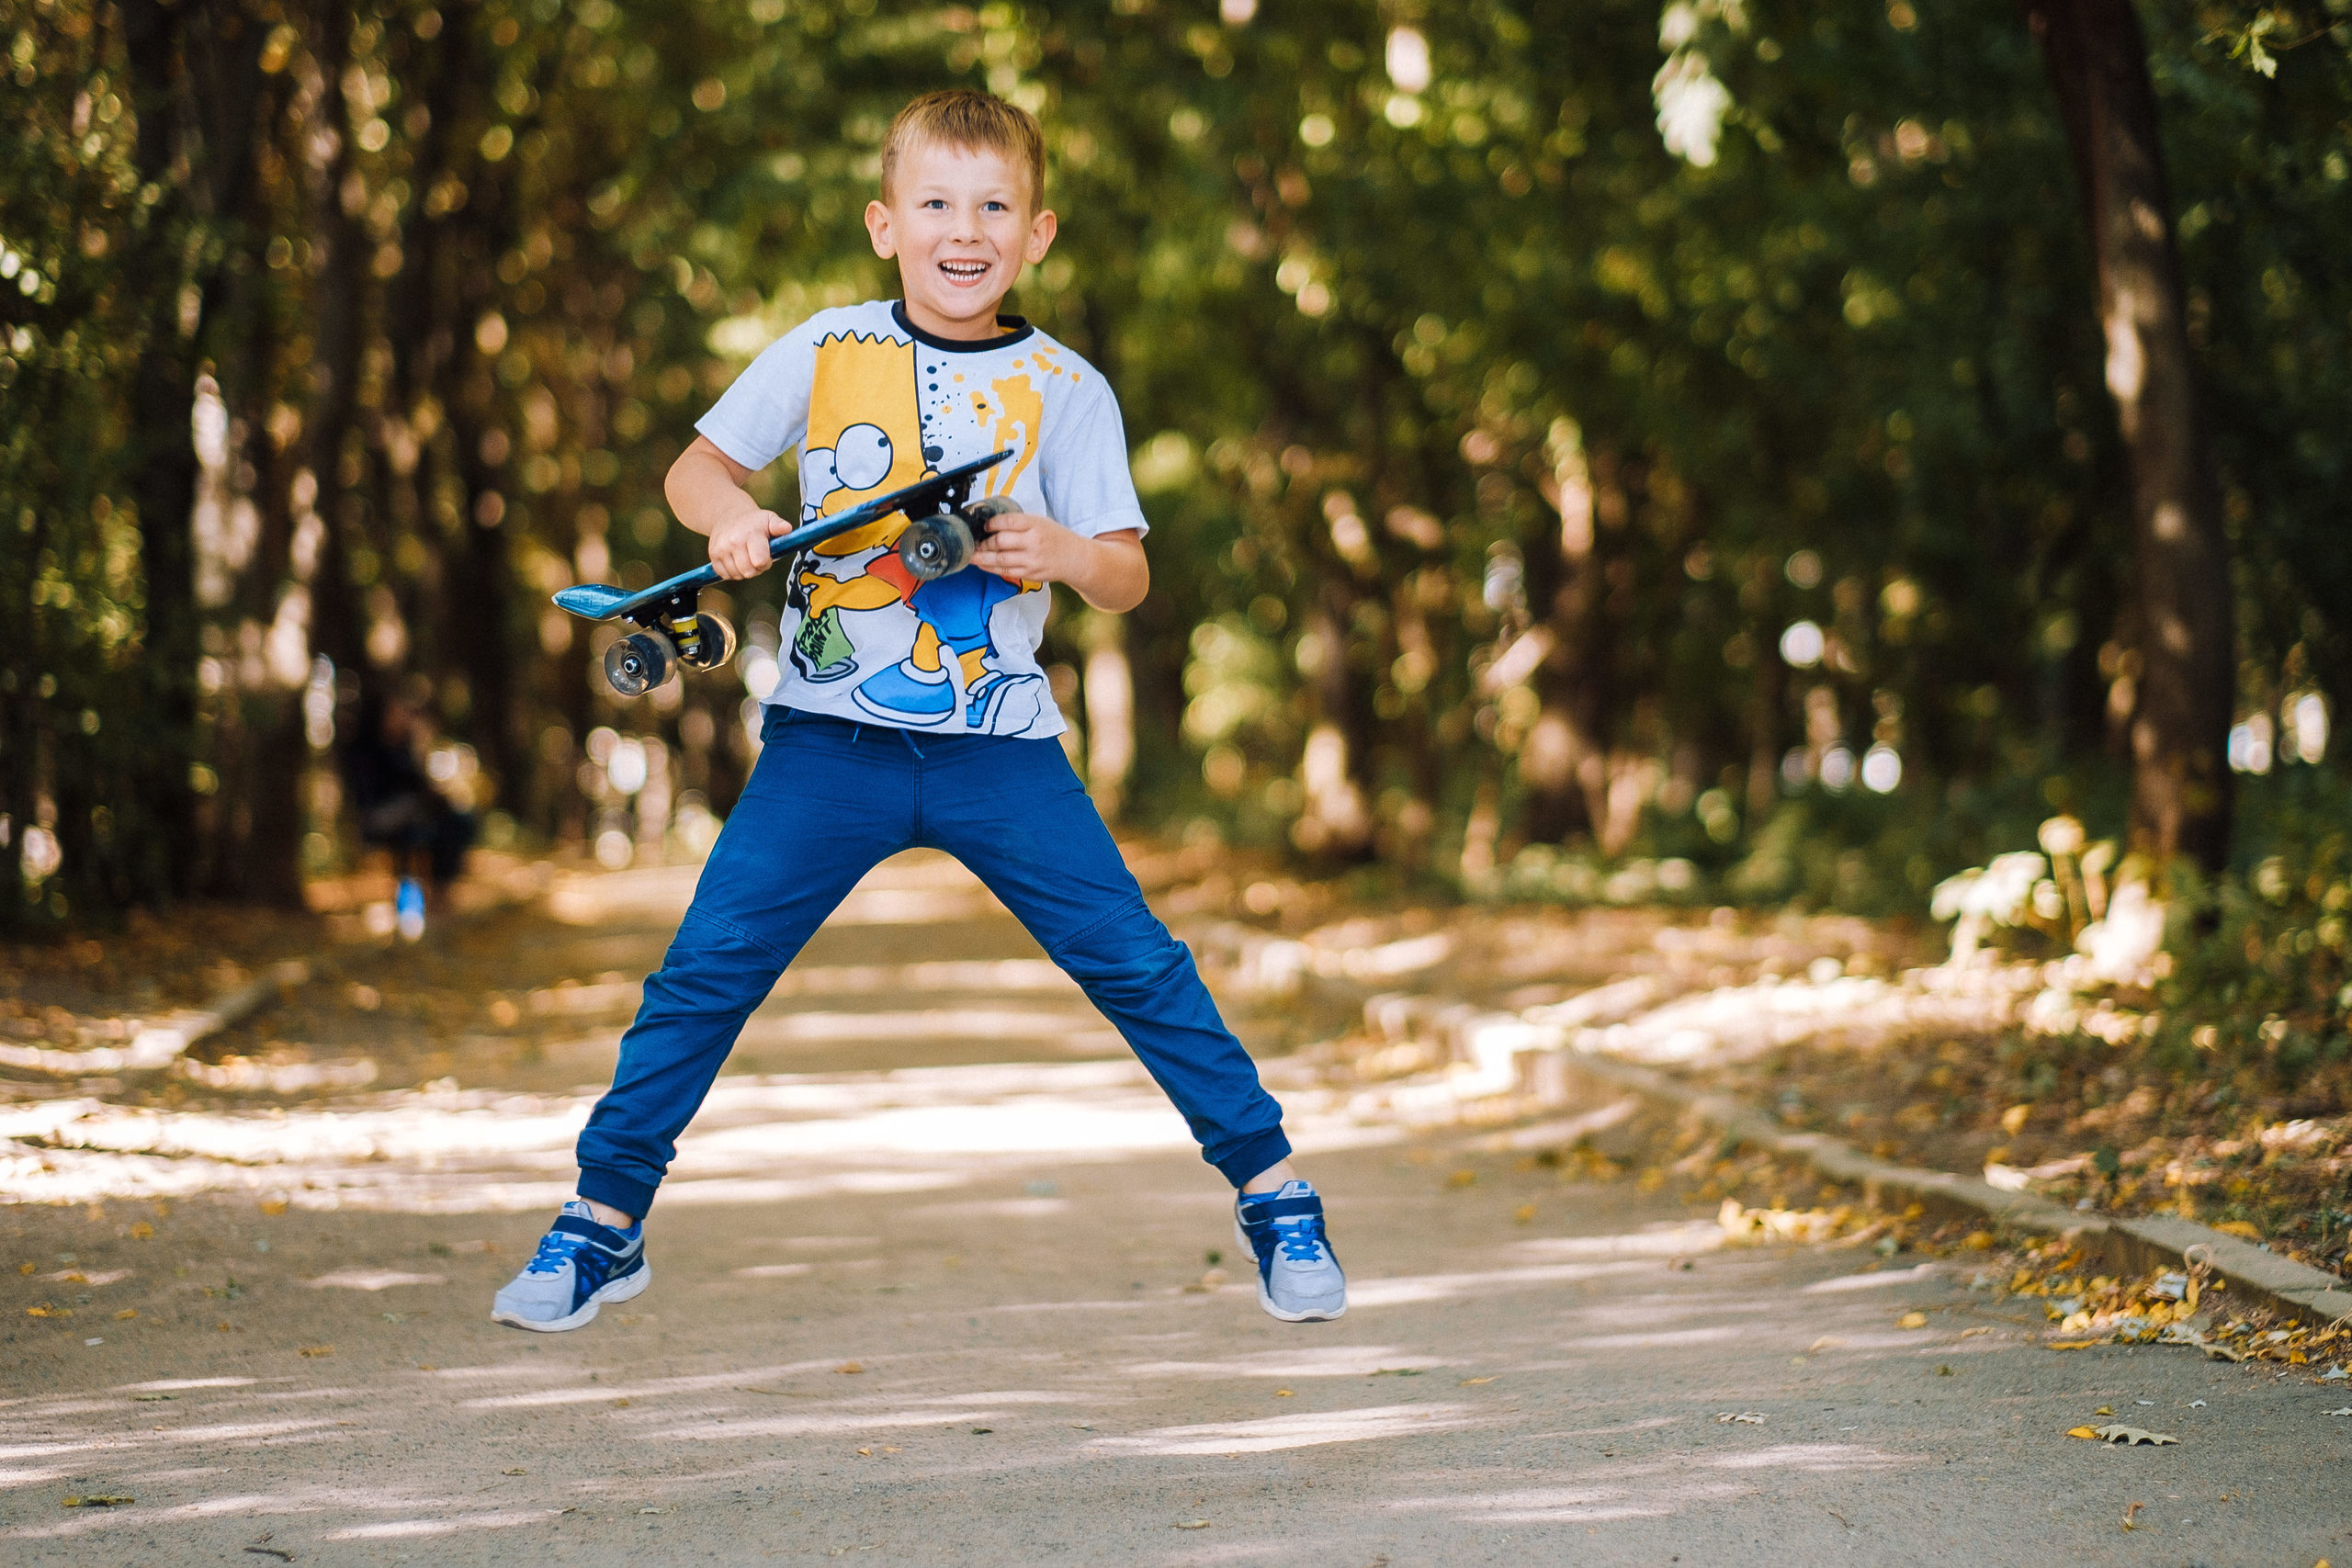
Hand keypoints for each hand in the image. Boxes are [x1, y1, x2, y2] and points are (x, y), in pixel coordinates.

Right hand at [708, 509, 791, 579]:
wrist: (729, 515)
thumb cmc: (755, 522)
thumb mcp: (769, 519)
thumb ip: (779, 526)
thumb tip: (787, 528)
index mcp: (751, 534)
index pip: (759, 561)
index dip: (765, 563)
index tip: (766, 556)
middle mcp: (734, 541)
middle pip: (748, 571)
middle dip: (756, 569)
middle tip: (756, 557)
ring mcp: (721, 549)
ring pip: (737, 575)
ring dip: (744, 571)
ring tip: (746, 556)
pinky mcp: (713, 555)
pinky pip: (724, 575)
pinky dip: (732, 571)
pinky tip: (736, 559)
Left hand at [967, 510, 1083, 583]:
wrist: (1075, 559)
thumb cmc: (1057, 538)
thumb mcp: (1040, 522)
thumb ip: (1019, 522)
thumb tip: (993, 524)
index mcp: (1035, 525)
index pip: (1007, 522)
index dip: (991, 524)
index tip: (985, 525)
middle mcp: (1033, 542)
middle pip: (1000, 542)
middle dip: (983, 542)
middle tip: (975, 541)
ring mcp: (1031, 560)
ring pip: (999, 560)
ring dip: (982, 558)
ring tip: (972, 555)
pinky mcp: (1029, 574)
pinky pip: (1004, 571)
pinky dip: (990, 568)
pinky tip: (983, 564)